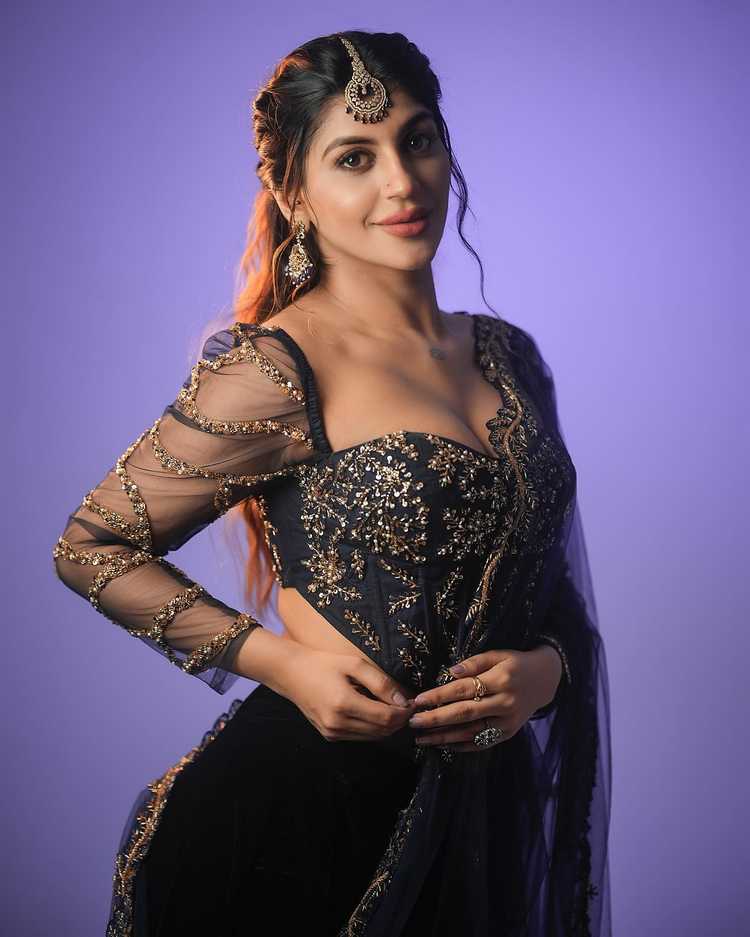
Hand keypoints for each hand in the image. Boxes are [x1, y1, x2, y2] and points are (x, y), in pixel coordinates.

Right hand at [281, 645, 418, 741]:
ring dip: (387, 726)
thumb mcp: (354, 664)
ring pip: (373, 737)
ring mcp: (332, 733)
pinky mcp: (329, 735)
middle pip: (381, 731)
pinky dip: (372, 728)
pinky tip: (374, 711)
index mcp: (343, 704)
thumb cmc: (324, 664)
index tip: (412, 701)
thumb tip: (402, 700)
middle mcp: (337, 723)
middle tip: (406, 704)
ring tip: (393, 707)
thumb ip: (380, 682)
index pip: (385, 718)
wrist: (291, 673)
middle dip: (399, 720)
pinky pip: (360, 737)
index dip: (403, 712)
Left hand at [406, 646, 561, 751]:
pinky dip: (462, 746)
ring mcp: (508, 722)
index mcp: (501, 679)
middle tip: (413, 722)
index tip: (418, 700)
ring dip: (444, 737)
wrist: (545, 680)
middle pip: (465, 714)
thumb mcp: (497, 655)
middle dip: (436, 719)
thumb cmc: (515, 663)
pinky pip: (483, 743)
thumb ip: (474, 663)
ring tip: (421, 739)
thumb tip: (449, 673)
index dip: (439, 696)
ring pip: (472, 732)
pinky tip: (444, 745)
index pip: (464, 689)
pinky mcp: (509, 733)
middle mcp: (505, 703)